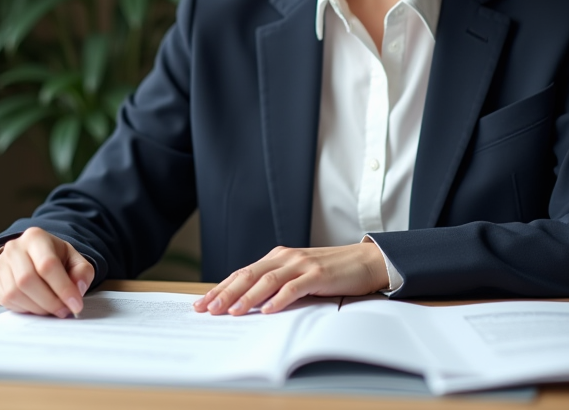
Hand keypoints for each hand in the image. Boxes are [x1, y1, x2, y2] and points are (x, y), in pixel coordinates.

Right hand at [0, 227, 94, 317]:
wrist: (30, 257)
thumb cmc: (54, 258)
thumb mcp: (74, 259)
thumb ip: (82, 272)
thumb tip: (77, 289)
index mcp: (36, 237)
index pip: (47, 264)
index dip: (63, 288)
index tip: (76, 305)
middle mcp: (14, 248)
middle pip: (28, 280)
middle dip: (50, 301)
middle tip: (64, 311)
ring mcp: (1, 264)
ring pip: (15, 292)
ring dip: (38, 308)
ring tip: (52, 309)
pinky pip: (7, 301)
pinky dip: (25, 309)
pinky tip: (37, 306)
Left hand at [192, 242, 389, 315]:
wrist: (366, 261)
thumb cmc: (331, 271)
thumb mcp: (298, 275)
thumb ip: (277, 284)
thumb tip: (249, 304)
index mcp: (277, 257)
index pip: (242, 273)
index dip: (221, 287)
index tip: (202, 302)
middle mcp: (286, 257)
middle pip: (248, 275)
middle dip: (225, 293)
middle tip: (207, 309)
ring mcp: (302, 265)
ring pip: (267, 281)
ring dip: (247, 297)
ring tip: (231, 311)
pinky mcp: (318, 274)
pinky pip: (294, 287)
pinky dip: (279, 299)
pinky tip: (268, 311)